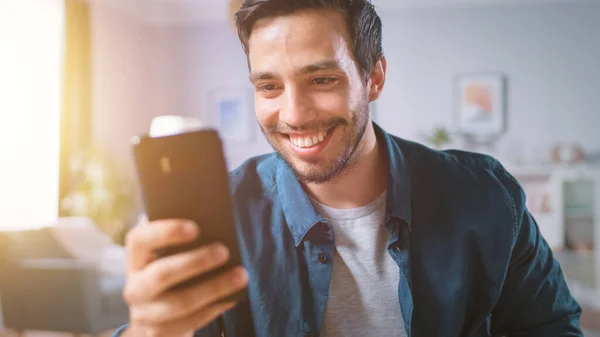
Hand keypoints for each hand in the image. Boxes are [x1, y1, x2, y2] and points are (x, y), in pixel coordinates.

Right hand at [121, 219, 247, 336]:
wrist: (156, 318)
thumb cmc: (173, 274)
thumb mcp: (169, 256)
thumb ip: (185, 241)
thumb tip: (220, 225)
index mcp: (136, 258)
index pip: (140, 239)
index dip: (165, 232)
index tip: (195, 228)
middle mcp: (135, 286)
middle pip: (162, 274)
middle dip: (196, 262)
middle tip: (224, 251)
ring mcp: (144, 313)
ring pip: (180, 302)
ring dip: (213, 288)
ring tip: (241, 276)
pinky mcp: (159, 333)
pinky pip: (189, 322)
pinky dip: (213, 309)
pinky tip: (232, 298)